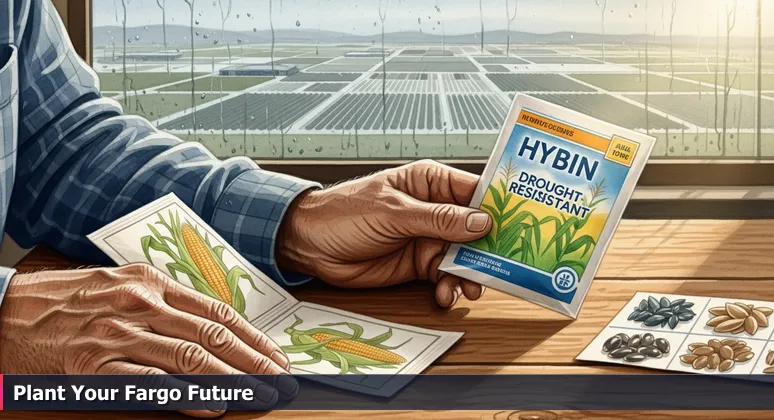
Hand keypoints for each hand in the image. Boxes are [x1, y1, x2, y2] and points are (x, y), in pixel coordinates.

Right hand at [0, 264, 297, 416]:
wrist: (5, 312)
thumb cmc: (68, 301)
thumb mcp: (120, 286)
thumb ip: (165, 304)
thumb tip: (212, 331)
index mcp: (151, 282)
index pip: (217, 311)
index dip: (253, 337)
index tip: (276, 356)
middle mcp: (140, 303)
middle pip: (212, 335)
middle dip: (254, 361)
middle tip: (280, 381)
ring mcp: (119, 334)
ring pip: (191, 358)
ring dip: (233, 380)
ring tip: (260, 396)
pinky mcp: (96, 365)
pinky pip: (151, 382)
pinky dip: (188, 394)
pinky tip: (214, 404)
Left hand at [277, 160, 491, 307]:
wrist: (310, 245)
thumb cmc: (344, 213)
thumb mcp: (394, 213)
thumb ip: (438, 219)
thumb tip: (481, 222)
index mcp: (430, 182)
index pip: (475, 192)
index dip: (499, 208)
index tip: (521, 225)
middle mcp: (434, 210)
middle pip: (476, 229)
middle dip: (489, 249)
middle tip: (502, 267)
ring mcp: (427, 238)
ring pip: (464, 256)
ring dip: (470, 273)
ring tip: (470, 288)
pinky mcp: (418, 264)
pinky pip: (445, 276)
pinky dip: (449, 287)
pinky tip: (445, 294)